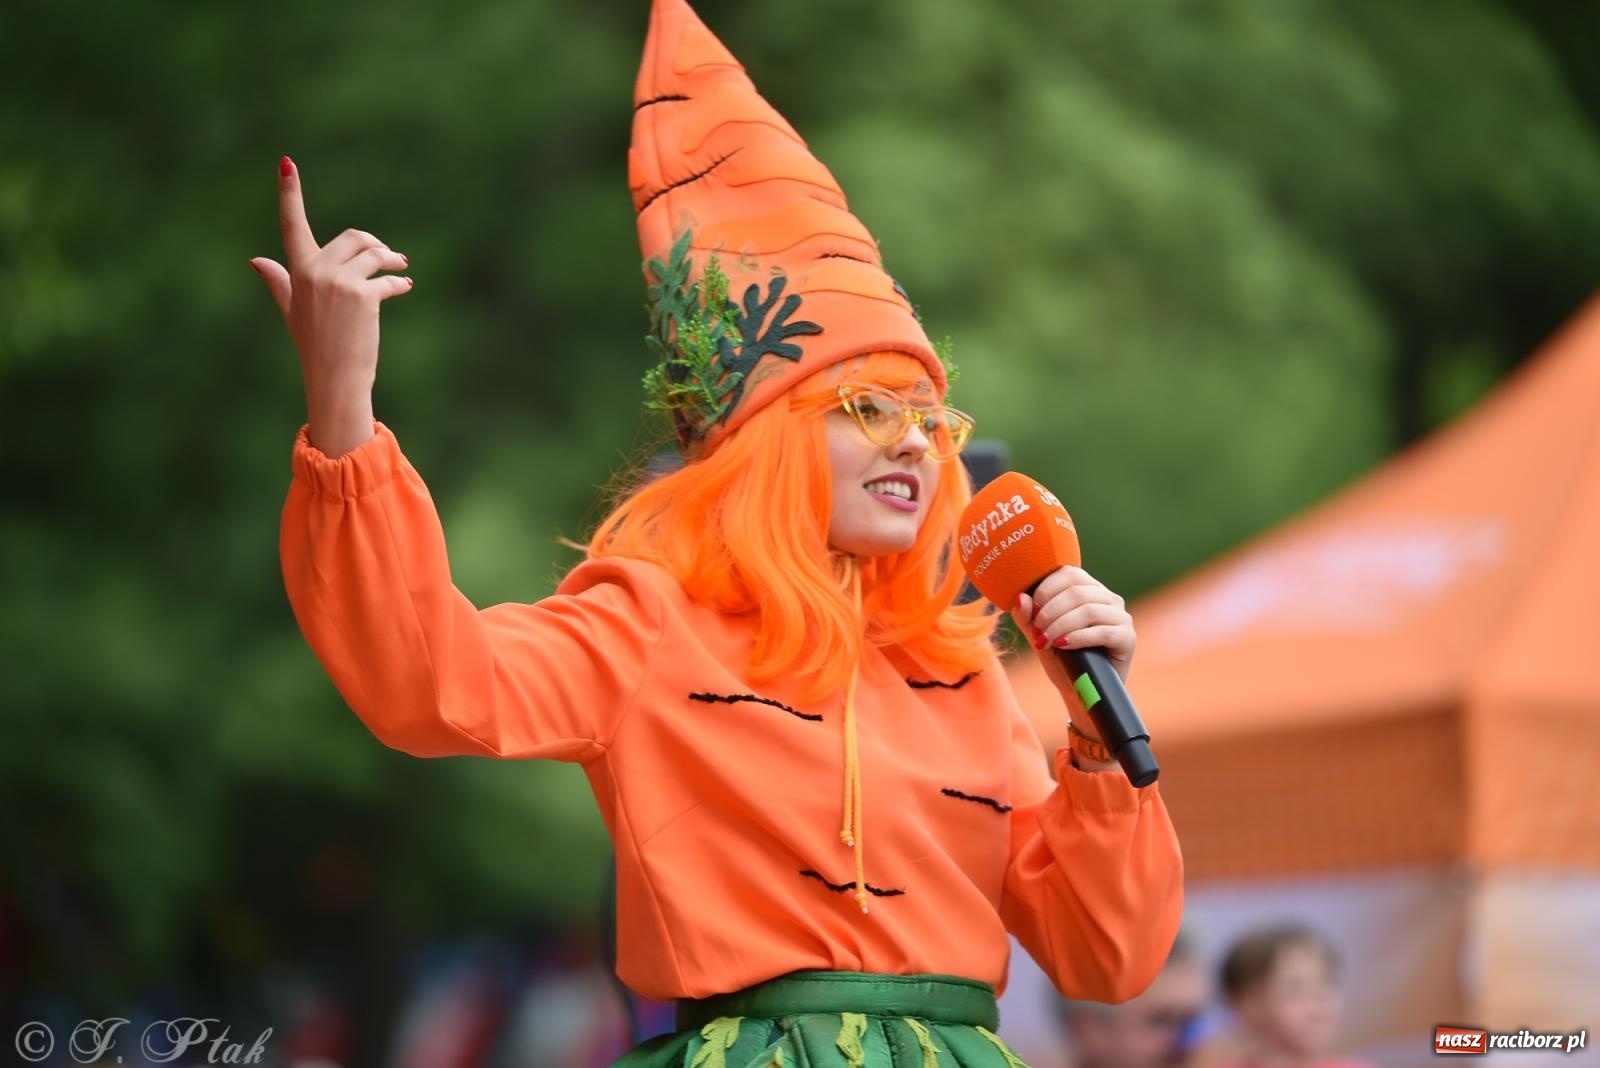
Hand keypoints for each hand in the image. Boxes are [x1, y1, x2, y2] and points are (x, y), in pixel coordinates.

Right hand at [248, 156, 411, 455]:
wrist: (335, 378)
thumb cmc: (315, 346)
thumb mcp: (293, 311)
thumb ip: (279, 281)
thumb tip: (255, 260)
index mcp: (298, 271)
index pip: (291, 225)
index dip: (289, 193)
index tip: (285, 162)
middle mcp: (315, 272)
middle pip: (352, 237)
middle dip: (373, 245)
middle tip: (390, 258)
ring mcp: (338, 282)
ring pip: (372, 253)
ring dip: (390, 260)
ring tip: (399, 270)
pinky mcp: (362, 295)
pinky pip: (386, 279)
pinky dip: (398, 283)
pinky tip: (404, 288)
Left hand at [1008, 565, 1134, 716]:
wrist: (1081, 692)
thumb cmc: (1060, 658)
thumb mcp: (1038, 634)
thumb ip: (1027, 616)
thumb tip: (1020, 598)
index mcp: (1088, 588)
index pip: (1068, 573)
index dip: (1046, 590)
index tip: (1032, 612)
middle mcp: (1108, 598)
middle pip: (1076, 592)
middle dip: (1049, 612)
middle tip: (1036, 632)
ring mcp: (1121, 617)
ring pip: (1088, 610)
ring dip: (1060, 626)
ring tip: (1045, 641)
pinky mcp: (1127, 638)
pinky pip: (1102, 632)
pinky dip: (1077, 638)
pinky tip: (1062, 645)